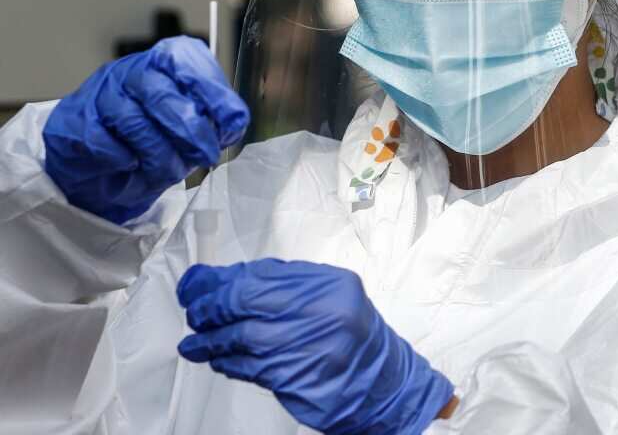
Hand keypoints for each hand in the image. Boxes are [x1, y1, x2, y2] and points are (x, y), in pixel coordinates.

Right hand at [42, 36, 248, 223]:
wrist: (102, 161)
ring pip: (135, 123)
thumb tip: (233, 123)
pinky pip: (104, 144)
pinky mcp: (75, 123)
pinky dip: (125, 160)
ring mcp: (99, 94)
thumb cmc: (153, 134)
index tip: (232, 121)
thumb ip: (212, 118)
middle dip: (190, 132)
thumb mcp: (190, 122)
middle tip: (205, 155)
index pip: (187, 61)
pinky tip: (133, 164)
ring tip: (169, 171)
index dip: (213, 92)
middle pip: (162, 95)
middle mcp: (131, 71)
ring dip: (158, 155)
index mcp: (164, 61)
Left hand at [177, 259, 454, 434]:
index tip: (197, 284)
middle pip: (247, 299)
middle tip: (193, 312)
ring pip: (241, 335)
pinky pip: (248, 366)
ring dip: (210, 339)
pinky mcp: (294, 376)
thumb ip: (287, 287)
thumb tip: (228, 281)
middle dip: (211, 305)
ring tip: (193, 343)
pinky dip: (226, 362)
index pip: (262, 274)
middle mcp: (320, 310)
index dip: (222, 279)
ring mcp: (307, 344)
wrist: (383, 385)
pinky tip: (217, 360)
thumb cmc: (352, 338)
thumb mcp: (330, 299)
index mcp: (329, 283)